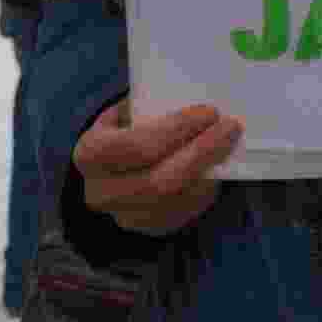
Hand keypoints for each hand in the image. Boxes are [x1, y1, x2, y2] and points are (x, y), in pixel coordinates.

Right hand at [72, 97, 243, 236]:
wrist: (108, 170)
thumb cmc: (124, 129)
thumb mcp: (126, 110)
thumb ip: (150, 105)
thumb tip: (197, 92)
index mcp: (91, 153)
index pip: (137, 145)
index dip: (177, 130)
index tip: (209, 112)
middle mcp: (101, 192)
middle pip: (159, 180)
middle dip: (202, 152)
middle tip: (230, 127)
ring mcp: (123, 216)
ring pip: (175, 200)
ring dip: (208, 171)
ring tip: (228, 144)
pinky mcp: (146, 229)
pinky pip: (183, 214)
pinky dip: (205, 189)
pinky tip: (217, 167)